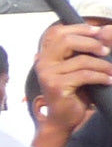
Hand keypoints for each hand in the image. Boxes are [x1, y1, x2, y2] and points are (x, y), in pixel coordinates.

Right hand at [32, 20, 111, 146]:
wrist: (64, 118)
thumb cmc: (75, 91)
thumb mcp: (81, 66)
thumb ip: (88, 49)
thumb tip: (106, 30)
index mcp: (46, 55)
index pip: (57, 32)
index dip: (79, 28)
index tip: (99, 31)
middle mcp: (42, 62)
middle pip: (66, 40)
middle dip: (91, 43)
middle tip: (106, 51)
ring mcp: (47, 74)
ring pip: (81, 60)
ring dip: (102, 65)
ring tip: (111, 71)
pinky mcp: (55, 86)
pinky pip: (84, 75)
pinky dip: (100, 77)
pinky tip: (107, 80)